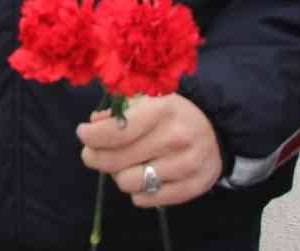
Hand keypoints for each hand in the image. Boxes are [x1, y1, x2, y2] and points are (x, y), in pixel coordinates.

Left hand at [77, 94, 221, 207]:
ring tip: (124, 164)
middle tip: (93, 153)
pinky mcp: (193, 187)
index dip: (91, 136)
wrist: (215, 129)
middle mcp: (175, 139)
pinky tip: (142, 176)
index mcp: (161, 111)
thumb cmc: (171, 113)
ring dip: (118, 175)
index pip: (115, 132)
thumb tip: (93, 125)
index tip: (84, 133)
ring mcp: (186, 166)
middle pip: (115, 160)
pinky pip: (146, 200)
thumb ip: (117, 111)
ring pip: (127, 183)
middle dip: (95, 157)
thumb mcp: (146, 100)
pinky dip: (136, 191)